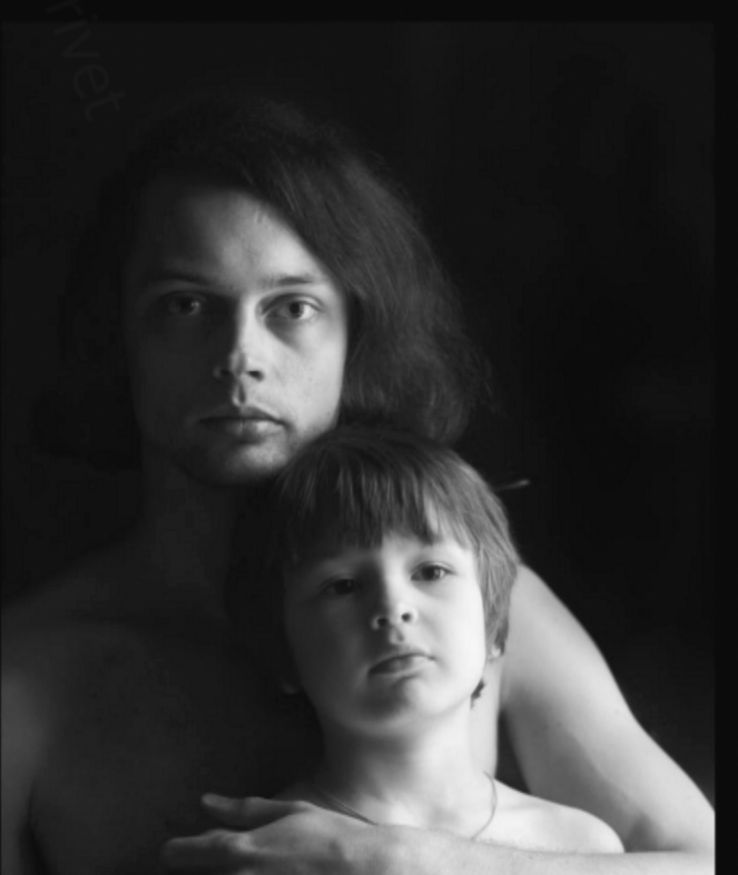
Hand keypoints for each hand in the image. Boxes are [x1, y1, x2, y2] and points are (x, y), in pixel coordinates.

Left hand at [161, 793, 382, 872]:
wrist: (366, 871)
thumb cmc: (329, 836)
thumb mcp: (289, 811)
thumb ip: (242, 810)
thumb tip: (206, 802)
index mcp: (238, 851)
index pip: (178, 856)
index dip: (175, 851)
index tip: (177, 851)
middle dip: (192, 870)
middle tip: (205, 863)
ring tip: (234, 868)